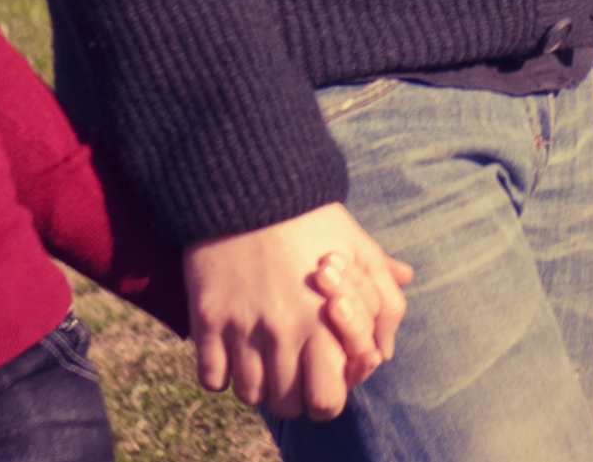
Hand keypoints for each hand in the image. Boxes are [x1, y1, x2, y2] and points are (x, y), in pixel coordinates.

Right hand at [183, 202, 402, 418]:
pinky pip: (211, 379)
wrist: (252, 186)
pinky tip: (233, 349)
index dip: (329, 394)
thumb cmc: (314, 219)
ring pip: (250, 395)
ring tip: (264, 356)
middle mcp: (285, 331)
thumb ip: (382, 300)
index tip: (325, 372)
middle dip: (294, 394)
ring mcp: (243, 328)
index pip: (329, 400)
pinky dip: (221, 373)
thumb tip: (385, 347)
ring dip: (258, 382)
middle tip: (294, 369)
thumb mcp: (360, 249)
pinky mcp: (207, 319)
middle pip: (288, 406)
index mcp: (328, 320)